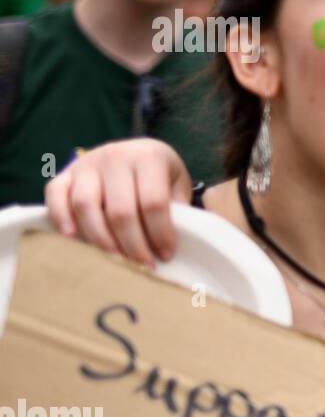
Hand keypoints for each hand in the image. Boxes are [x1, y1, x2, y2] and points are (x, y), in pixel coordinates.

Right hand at [44, 138, 191, 267]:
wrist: (139, 150)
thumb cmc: (161, 174)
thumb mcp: (177, 184)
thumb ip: (176, 209)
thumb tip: (166, 247)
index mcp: (148, 158)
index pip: (153, 203)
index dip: (160, 234)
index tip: (166, 256)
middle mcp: (115, 156)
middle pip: (120, 210)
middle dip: (132, 245)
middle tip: (143, 266)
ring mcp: (87, 163)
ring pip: (86, 205)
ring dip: (100, 239)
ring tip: (115, 260)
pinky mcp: (66, 172)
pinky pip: (55, 193)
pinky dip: (60, 216)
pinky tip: (71, 237)